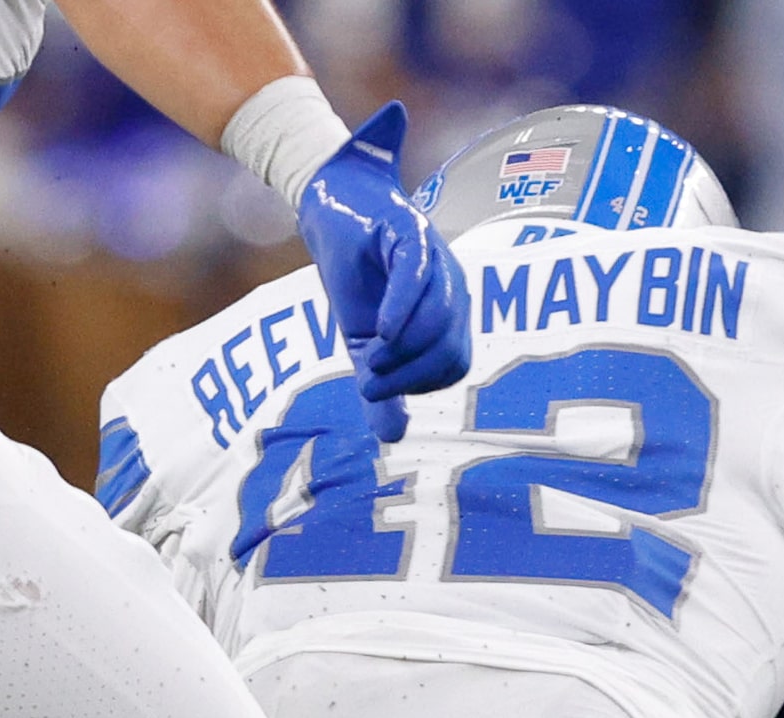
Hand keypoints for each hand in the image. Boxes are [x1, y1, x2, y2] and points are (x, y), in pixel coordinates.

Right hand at [297, 101, 470, 442]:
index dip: (418, 385)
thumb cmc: (355, 277)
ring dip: (403, 349)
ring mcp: (436, 260)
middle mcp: (451, 289)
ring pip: (438, 318)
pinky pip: (417, 276)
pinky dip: (402, 309)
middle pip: (450, 349)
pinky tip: (381, 330)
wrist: (330, 213)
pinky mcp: (411, 233)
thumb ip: (382, 389)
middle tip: (371, 381)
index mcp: (447, 316)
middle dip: (411, 375)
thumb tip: (394, 439)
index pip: (453, 365)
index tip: (376, 389)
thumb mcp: (364, 344)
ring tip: (371, 357)